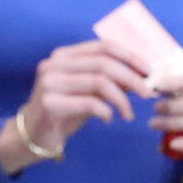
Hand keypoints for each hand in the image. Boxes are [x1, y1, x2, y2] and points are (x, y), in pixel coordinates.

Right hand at [0, 39, 151, 173]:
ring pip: (99, 82)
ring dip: (121, 99)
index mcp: (64, 55)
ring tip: (129, 114)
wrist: (33, 136)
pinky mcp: (49, 103)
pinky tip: (108, 119)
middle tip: (147, 94)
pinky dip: (105, 111)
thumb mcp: (89, 91)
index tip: (150, 71)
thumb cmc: (65, 111)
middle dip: (132, 78)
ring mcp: (49, 82)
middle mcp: (54, 64)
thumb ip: (110, 79)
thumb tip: (144, 75)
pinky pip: (89, 103)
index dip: (130, 56)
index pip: (103, 46)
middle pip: (104, 63)